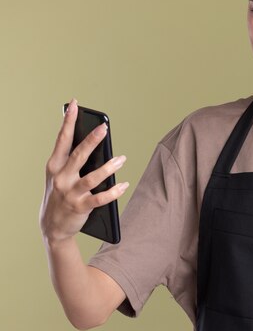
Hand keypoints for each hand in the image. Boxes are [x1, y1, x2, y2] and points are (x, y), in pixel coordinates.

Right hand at [39, 99, 128, 243]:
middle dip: (92, 140)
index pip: (62, 139)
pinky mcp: (80, 207)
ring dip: (109, 168)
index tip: (75, 104)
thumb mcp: (58, 175)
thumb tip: (92, 140)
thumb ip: (71, 159)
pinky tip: (123, 185)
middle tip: (104, 127)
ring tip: (122, 159)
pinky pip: (100, 199)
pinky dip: (113, 192)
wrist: (52, 226)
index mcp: (54, 166)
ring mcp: (70, 193)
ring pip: (92, 178)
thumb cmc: (59, 194)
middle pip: (78, 155)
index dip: (68, 121)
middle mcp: (60, 178)